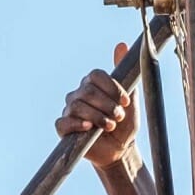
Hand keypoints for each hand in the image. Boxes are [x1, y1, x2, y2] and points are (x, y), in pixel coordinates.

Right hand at [59, 42, 135, 165]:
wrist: (120, 149)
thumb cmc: (124, 123)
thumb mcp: (130, 98)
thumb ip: (124, 74)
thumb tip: (121, 44)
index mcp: (92, 84)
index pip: (95, 75)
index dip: (111, 87)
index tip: (125, 102)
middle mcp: (78, 94)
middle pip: (87, 91)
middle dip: (107, 104)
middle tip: (119, 116)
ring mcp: (69, 111)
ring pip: (77, 106)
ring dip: (97, 116)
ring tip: (110, 126)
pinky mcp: (63, 128)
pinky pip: (64, 121)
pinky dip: (77, 124)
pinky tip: (89, 128)